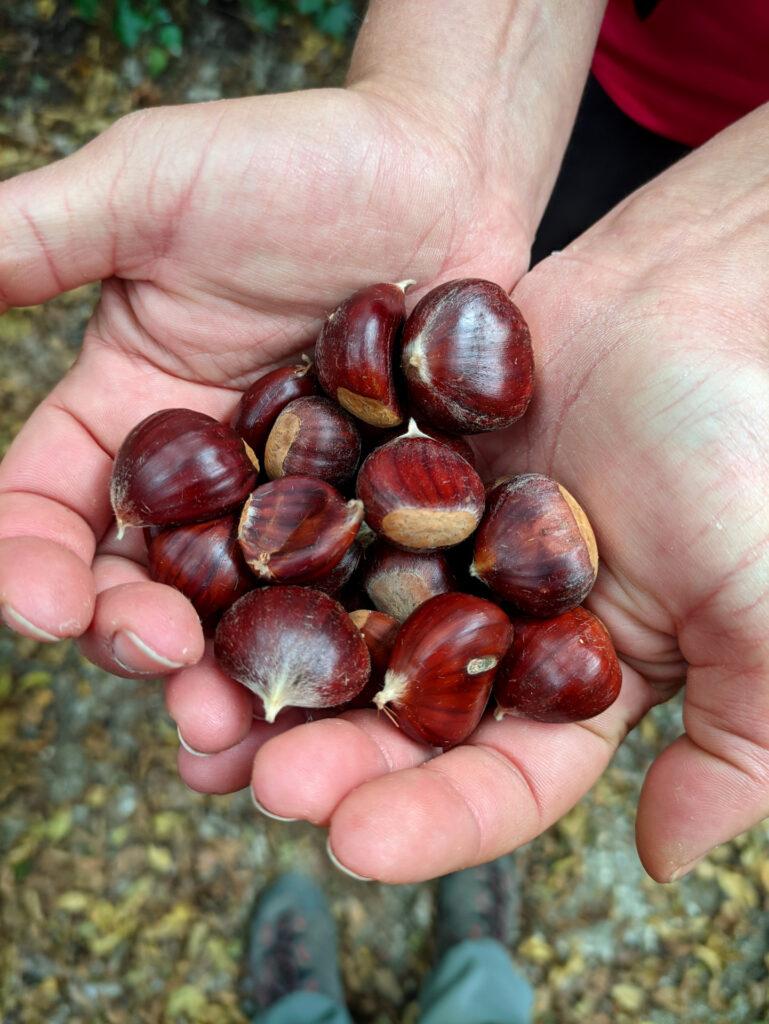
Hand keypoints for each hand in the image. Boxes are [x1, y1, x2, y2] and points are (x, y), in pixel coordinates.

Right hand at [0, 87, 526, 683]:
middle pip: (139, 583)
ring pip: (240, 612)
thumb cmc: (295, 162)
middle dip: (131, 633)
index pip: (46, 508)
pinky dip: (336, 644)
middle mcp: (203, 480)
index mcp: (127, 415)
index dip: (30, 562)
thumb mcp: (147, 190)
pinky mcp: (380, 516)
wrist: (438, 167)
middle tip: (162, 661)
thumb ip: (33, 241)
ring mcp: (293, 506)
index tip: (44, 602)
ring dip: (228, 671)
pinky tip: (341, 696)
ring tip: (239, 721)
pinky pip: (349, 592)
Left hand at [212, 106, 766, 883]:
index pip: (502, 778)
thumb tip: (666, 859)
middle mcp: (503, 622)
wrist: (707, 292)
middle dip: (333, 754)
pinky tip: (206, 584)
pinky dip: (275, 551)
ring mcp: (447, 544)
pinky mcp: (405, 470)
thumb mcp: (768, 616)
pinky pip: (330, 517)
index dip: (432, 818)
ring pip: (347, 624)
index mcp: (582, 676)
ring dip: (278, 669)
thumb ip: (740, 746)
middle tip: (256, 778)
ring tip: (198, 708)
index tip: (352, 844)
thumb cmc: (755, 450)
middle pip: (403, 716)